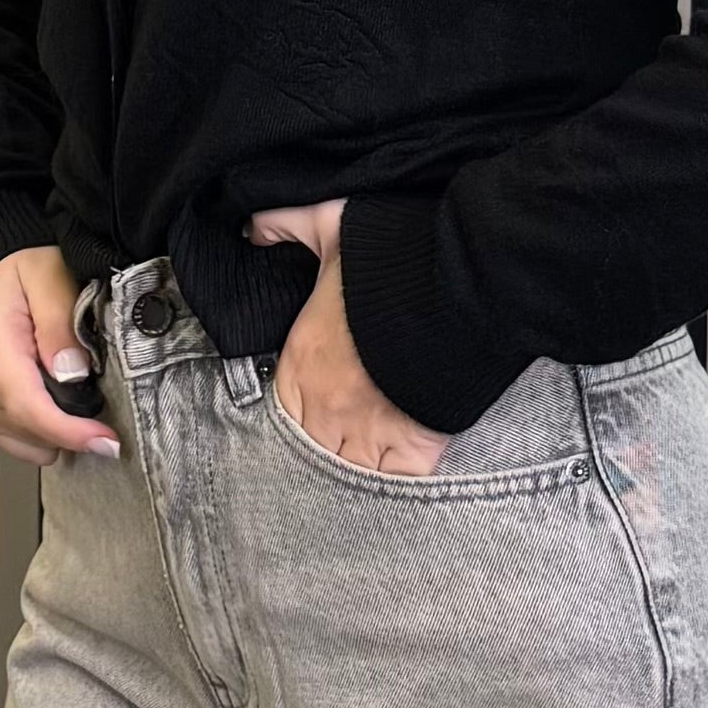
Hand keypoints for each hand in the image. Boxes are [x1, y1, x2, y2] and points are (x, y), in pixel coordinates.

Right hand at [0, 241, 123, 460]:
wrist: (1, 278)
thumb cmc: (26, 274)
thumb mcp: (52, 275)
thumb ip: (60, 322)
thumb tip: (71, 372)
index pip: (26, 403)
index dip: (68, 430)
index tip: (105, 439)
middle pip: (30, 429)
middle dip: (74, 426)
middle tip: (103, 396)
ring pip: (29, 442)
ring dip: (60, 428)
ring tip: (72, 388)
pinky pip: (20, 444)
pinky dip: (45, 433)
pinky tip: (56, 402)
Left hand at [245, 197, 452, 477]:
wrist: (453, 281)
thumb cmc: (388, 257)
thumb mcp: (326, 222)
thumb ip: (284, 224)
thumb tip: (254, 228)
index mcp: (302, 365)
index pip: (282, 413)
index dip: (297, 420)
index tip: (315, 417)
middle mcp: (327, 408)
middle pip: (312, 451)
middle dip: (325, 450)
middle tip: (343, 444)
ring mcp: (369, 433)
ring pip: (348, 472)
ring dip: (355, 470)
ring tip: (367, 467)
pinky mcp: (414, 446)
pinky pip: (395, 482)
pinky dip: (395, 484)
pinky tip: (396, 481)